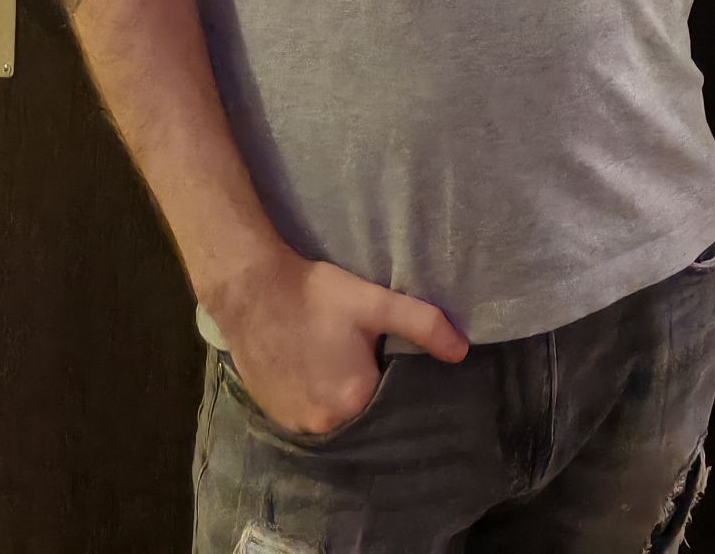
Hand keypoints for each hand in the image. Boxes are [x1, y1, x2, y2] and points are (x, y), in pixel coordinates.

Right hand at [208, 245, 468, 435]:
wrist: (251, 289)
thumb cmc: (315, 294)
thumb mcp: (373, 302)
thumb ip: (422, 324)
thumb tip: (462, 351)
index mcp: (354, 400)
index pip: (390, 405)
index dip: (391, 381)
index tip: (386, 359)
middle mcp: (325, 424)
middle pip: (361, 414)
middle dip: (366, 392)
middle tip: (358, 357)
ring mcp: (295, 425)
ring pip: (333, 418)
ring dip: (338, 399)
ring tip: (335, 364)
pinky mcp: (274, 417)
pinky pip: (307, 418)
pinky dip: (314, 401)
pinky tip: (312, 372)